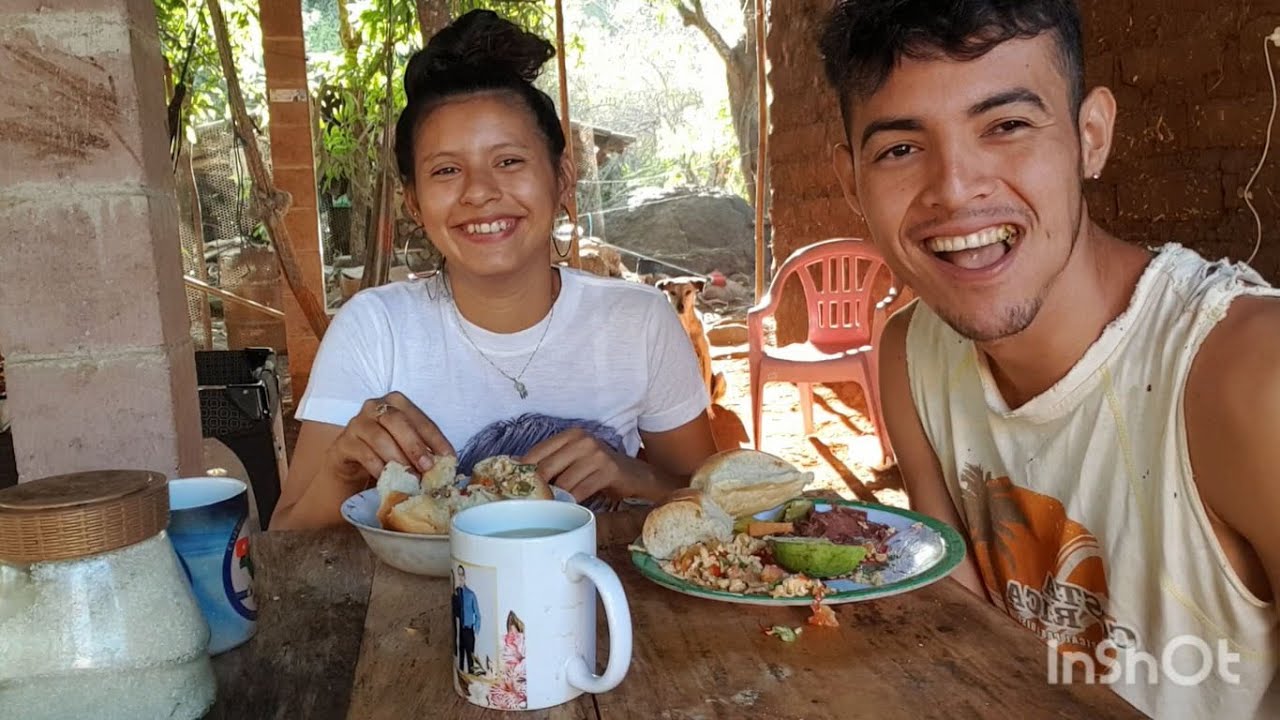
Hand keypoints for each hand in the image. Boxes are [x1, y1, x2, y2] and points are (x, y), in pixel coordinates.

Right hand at [324, 391, 454, 488]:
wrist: (351, 467)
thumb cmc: (384, 454)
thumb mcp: (406, 449)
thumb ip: (424, 451)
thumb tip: (446, 465)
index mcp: (396, 403)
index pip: (420, 418)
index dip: (436, 439)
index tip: (449, 458)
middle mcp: (375, 407)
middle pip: (397, 421)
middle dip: (414, 445)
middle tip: (427, 467)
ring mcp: (356, 423)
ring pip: (379, 437)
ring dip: (398, 459)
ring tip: (411, 478)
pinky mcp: (343, 443)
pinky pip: (363, 454)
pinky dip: (379, 468)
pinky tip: (390, 480)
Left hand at [519, 429, 644, 501]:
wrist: (635, 476)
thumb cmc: (599, 470)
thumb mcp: (574, 461)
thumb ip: (551, 464)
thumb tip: (515, 473)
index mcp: (570, 435)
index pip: (536, 453)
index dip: (521, 472)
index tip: (511, 488)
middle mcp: (582, 440)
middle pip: (546, 468)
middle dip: (535, 489)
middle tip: (527, 505)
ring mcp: (596, 454)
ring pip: (562, 483)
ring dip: (554, 500)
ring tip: (549, 509)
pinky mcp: (607, 470)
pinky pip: (580, 492)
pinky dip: (571, 503)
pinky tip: (568, 509)